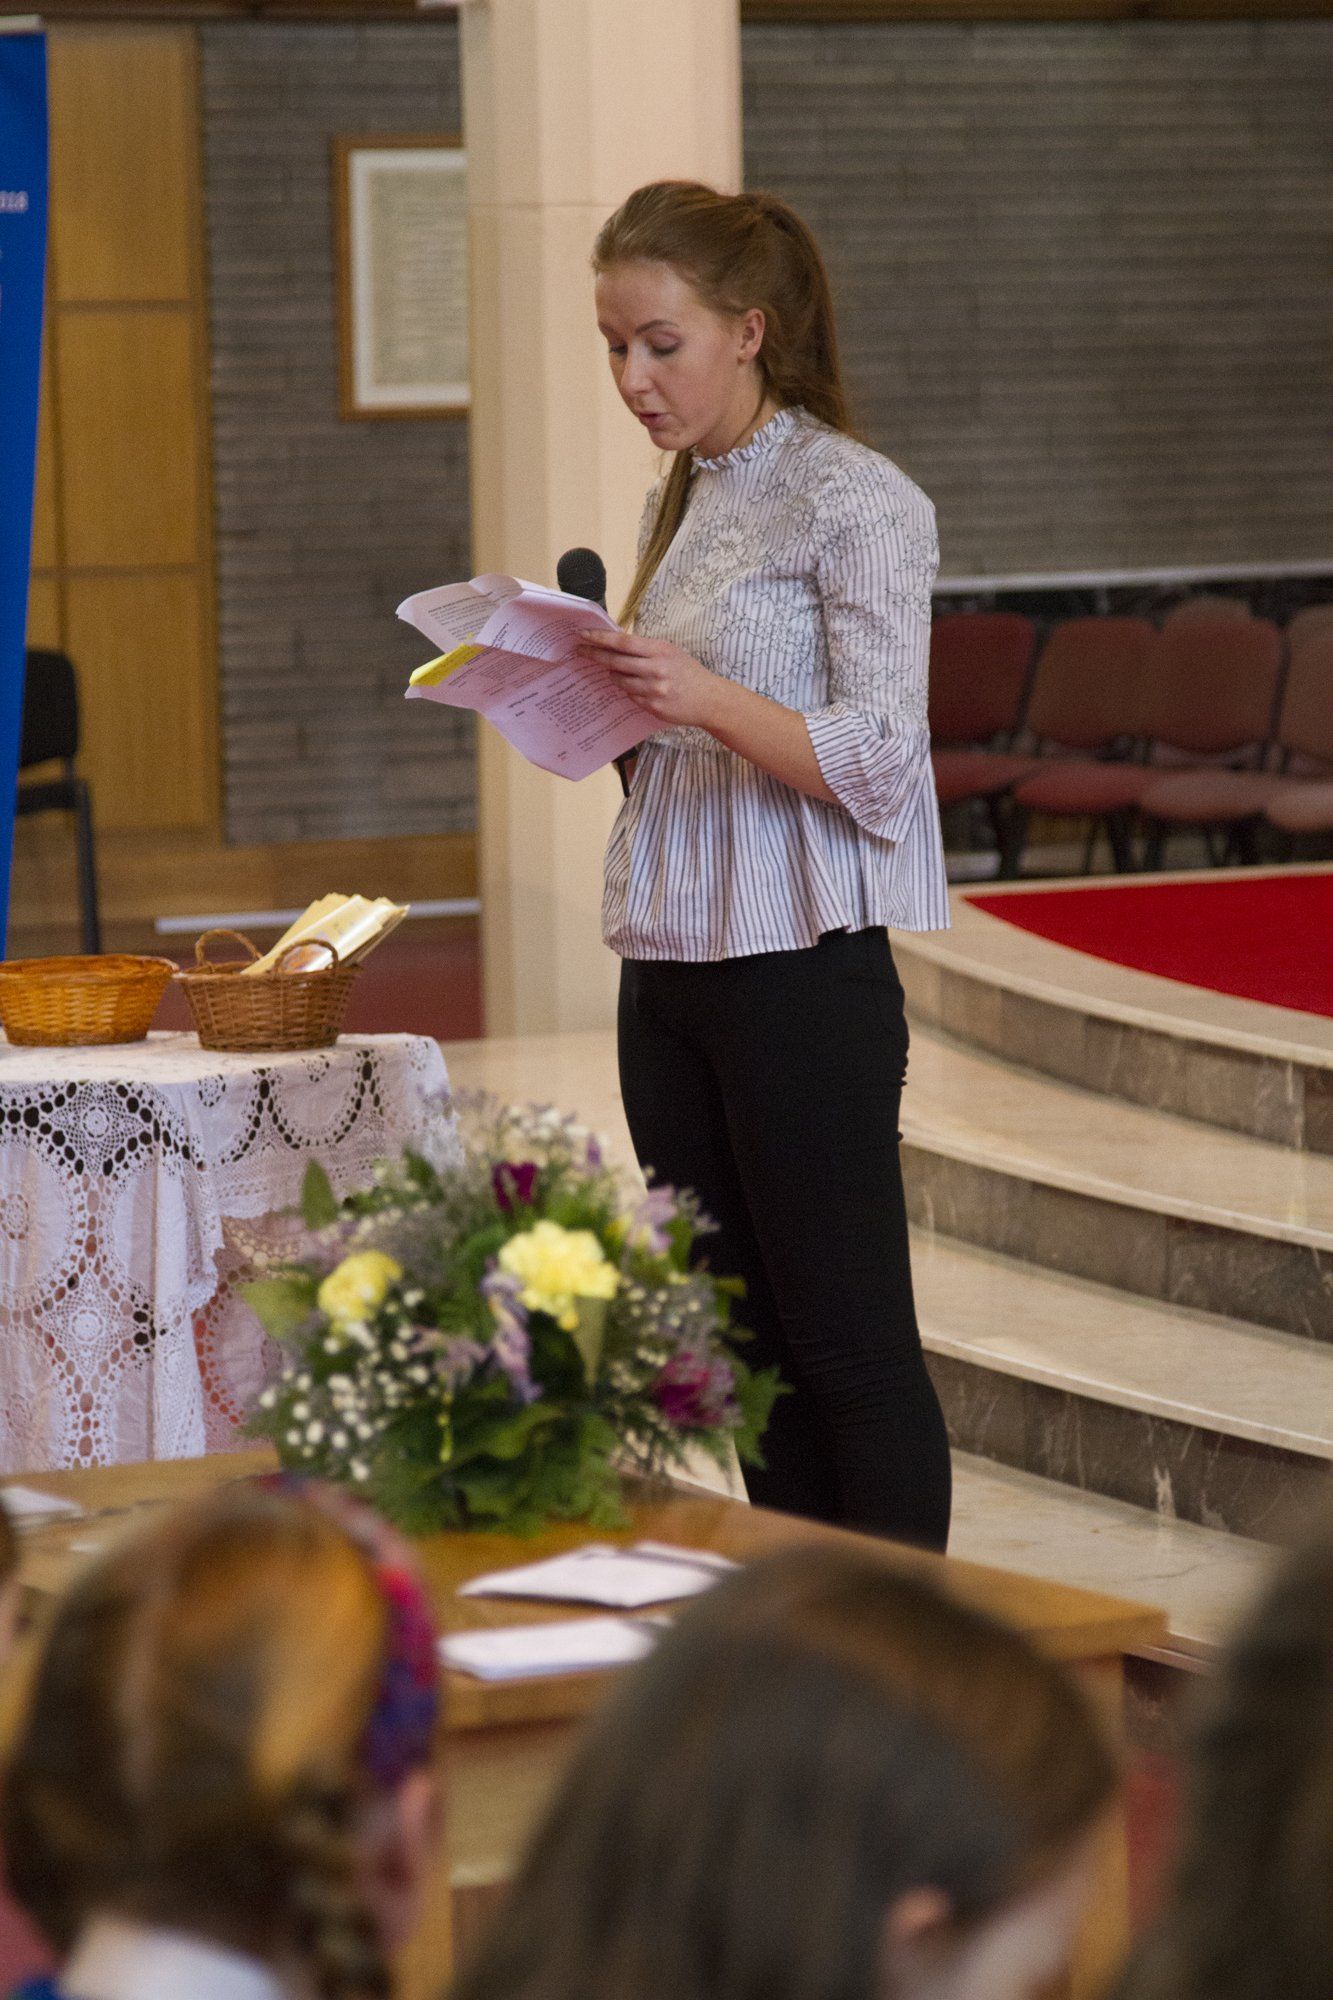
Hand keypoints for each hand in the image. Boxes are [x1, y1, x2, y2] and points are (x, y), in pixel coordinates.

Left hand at [576, 628, 722, 730]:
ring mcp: (653, 690)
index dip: (600, 638)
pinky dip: (630, 691)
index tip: (583, 635)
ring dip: (614, 676)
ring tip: (617, 673)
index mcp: (659, 650)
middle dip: (595, 656)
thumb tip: (616, 645)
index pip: (623, 642)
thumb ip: (646, 649)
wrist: (709, 699)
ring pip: (620, 682)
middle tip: (580, 652)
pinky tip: (638, 688)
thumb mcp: (670, 652)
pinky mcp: (653, 706)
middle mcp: (655, 669)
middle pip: (615, 662)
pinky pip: (631, 697)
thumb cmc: (688, 672)